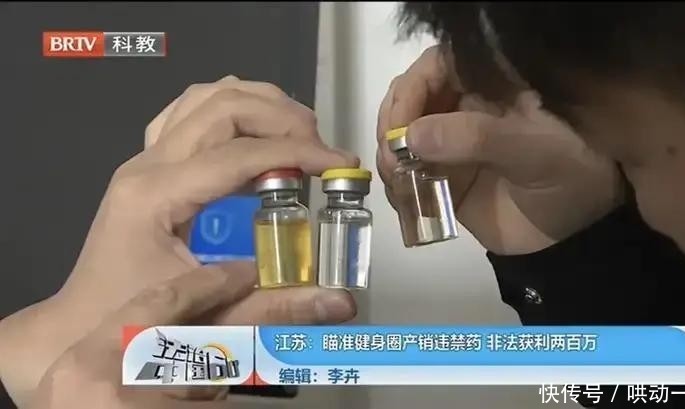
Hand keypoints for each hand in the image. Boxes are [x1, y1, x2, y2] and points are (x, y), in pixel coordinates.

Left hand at [0, 76, 358, 405]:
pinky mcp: (148, 166)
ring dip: (258, 104)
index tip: (339, 165)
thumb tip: (343, 302)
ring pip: (204, 98)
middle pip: (222, 107)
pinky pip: (189, 112)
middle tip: (320, 150)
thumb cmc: (134, 327)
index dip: (297, 153)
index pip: (239, 154)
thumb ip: (278, 306)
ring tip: (299, 134)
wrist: (78, 328)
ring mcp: (143, 160)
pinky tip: (256, 134)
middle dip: (282, 118)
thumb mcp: (209, 319)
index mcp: (156, 195)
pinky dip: (230, 110)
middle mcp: (146, 165)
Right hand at [377, 46, 622, 254]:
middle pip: (409, 98)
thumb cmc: (568, 179)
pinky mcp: (439, 176)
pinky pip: (404, 172)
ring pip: (400, 136)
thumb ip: (477, 137)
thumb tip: (412, 136)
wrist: (572, 235)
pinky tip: (404, 198)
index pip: (437, 66)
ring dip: (389, 157)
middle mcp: (465, 106)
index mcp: (492, 84)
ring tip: (398, 182)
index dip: (411, 89)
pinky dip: (395, 184)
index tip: (401, 128)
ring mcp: (449, 142)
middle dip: (393, 126)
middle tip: (394, 159)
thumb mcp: (534, 151)